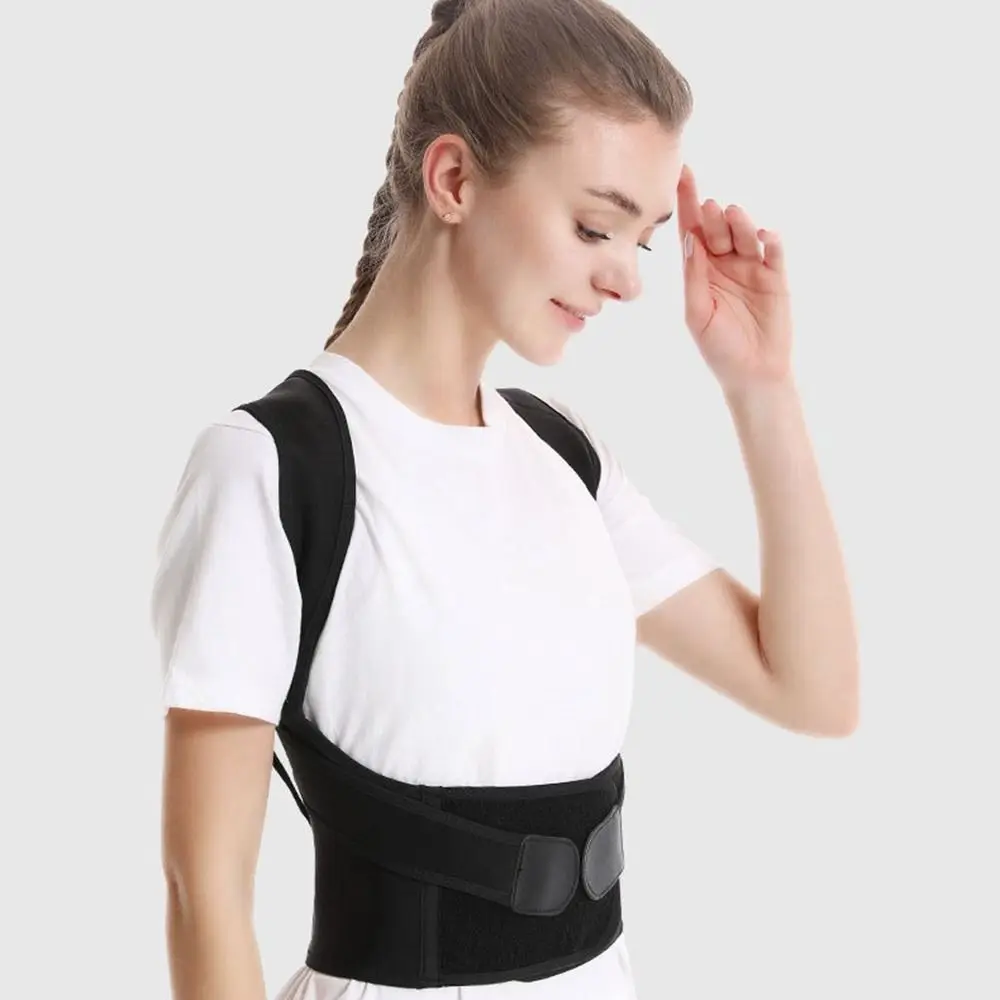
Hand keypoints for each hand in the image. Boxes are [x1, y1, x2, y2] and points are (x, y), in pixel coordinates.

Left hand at [676, 165, 793, 393]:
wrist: (752, 374)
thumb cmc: (719, 348)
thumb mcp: (697, 313)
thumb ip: (694, 277)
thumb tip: (691, 239)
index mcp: (700, 271)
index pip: (692, 231)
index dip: (686, 202)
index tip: (682, 173)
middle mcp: (724, 264)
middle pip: (718, 230)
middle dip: (713, 216)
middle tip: (711, 209)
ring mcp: (751, 269)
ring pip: (744, 236)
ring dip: (739, 223)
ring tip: (733, 214)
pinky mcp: (775, 278)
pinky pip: (773, 253)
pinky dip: (769, 242)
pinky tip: (762, 236)